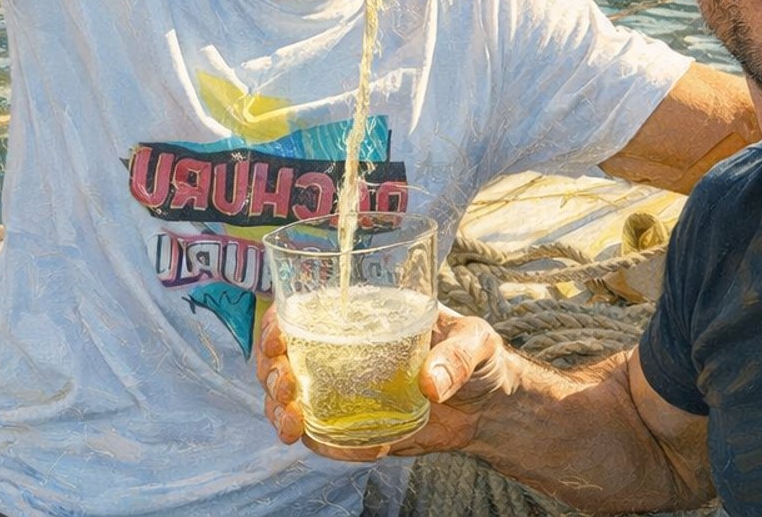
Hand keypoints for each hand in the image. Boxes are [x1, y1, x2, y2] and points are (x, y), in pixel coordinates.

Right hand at [257, 305, 512, 461]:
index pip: (303, 313)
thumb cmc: (480, 358)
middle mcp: (343, 354)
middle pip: (283, 362)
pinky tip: (353, 448)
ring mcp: (346, 394)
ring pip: (291, 403)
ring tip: (294, 427)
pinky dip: (328, 447)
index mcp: (361, 318)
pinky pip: (327, 439)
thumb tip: (430, 383)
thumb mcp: (476, 340)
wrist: (490, 408)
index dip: (276, 324)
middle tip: (286, 387)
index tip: (275, 339)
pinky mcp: (358, 428)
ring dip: (280, 414)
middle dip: (271, 375)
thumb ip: (458, 355)